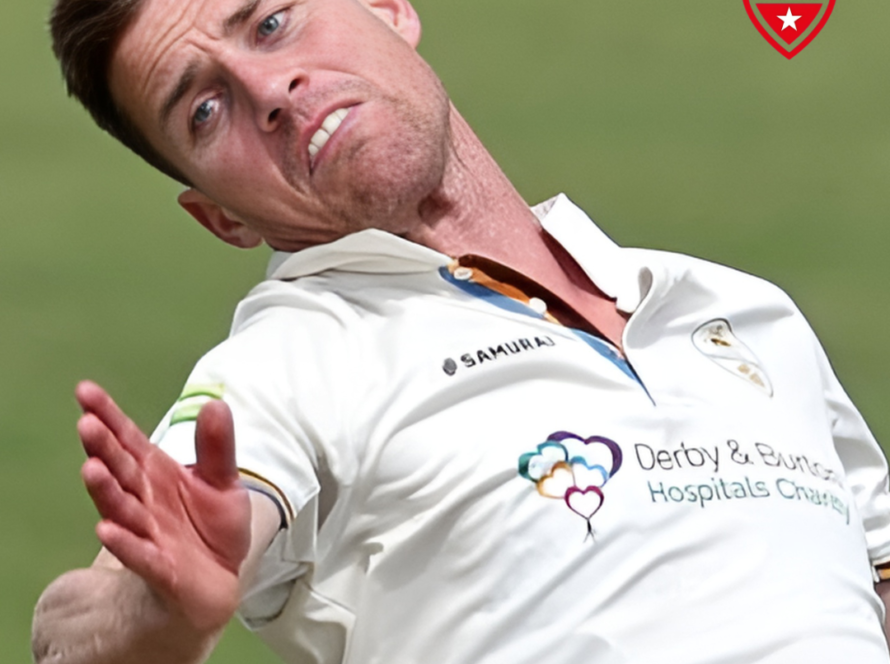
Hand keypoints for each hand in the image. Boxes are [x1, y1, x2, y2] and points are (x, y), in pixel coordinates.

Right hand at [76, 381, 250, 633]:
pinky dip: (126, 543)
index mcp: (155, 473)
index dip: (107, 416)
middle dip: (103, 448)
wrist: (218, 581)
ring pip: (122, 509)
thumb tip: (216, 403)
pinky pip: (141, 554)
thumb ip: (217, 446)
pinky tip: (107, 531)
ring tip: (91, 469)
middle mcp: (143, 499)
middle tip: (86, 424)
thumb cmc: (210, 527)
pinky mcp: (160, 567)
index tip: (84, 390)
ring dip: (106, 491)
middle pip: (119, 470)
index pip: (127, 439)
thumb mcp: (223, 481)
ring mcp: (148, 533)